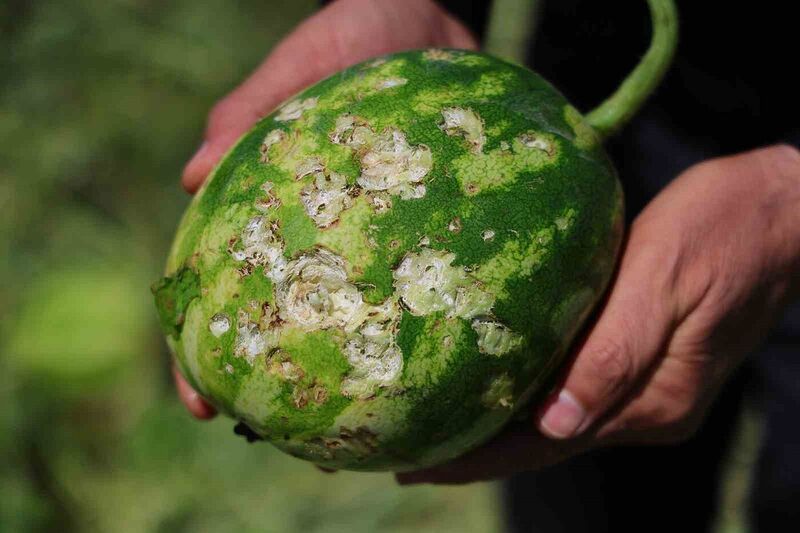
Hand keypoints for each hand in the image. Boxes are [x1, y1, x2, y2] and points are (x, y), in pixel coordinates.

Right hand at [174, 0, 476, 417]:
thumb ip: (255, 104)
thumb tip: (191, 173)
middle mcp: (319, 235)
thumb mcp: (310, 58)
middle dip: (274, 387)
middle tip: (280, 438)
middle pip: (282, 324)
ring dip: (343, 382)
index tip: (203, 402)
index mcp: (268, 205)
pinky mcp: (425, 236)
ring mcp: (373, 242)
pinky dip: (415, 338)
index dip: (199, 351)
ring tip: (350, 438)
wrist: (435, 26)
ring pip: (352, 325)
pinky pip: (420, 294)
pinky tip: (429, 378)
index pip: (217, 288)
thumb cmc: (362, 36)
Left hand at [398, 144, 799, 483]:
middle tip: (405, 453)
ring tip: (436, 426)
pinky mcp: (646, 361)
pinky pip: (575, 390)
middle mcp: (646, 407)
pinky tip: (496, 387)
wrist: (781, 212)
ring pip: (556, 421)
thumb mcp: (663, 281)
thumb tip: (556, 426)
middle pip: (543, 442)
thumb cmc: (722, 228)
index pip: (544, 444)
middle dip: (475, 452)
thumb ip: (615, 356)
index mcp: (650, 398)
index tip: (417, 465)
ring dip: (497, 428)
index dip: (478, 458)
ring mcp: (648, 388)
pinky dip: (528, 398)